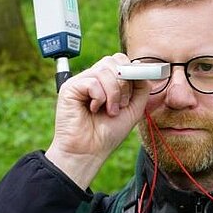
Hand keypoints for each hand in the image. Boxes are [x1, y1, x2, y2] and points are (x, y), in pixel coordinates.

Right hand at [45, 54, 151, 188]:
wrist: (89, 152)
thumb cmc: (107, 134)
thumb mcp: (133, 109)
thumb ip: (140, 88)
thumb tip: (141, 67)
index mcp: (106, 82)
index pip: (120, 61)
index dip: (132, 70)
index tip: (139, 83)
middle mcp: (93, 79)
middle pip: (113, 61)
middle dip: (123, 83)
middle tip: (120, 105)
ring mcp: (81, 82)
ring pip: (104, 70)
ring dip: (113, 93)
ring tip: (109, 111)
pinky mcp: (70, 88)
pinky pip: (92, 81)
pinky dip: (99, 98)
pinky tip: (94, 110)